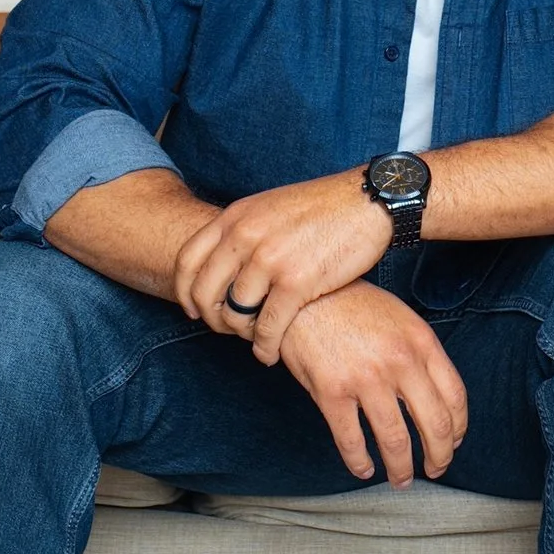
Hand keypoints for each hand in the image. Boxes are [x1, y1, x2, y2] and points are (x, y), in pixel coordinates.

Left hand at [175, 169, 392, 364]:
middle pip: (205, 292)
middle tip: (227, 330)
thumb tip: (222, 262)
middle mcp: (246, 236)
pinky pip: (268, 328)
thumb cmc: (323, 207)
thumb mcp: (270, 206)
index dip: (185, 292)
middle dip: (213, 319)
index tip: (195, 309)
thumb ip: (243, 230)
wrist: (368, 200)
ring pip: (235, 315)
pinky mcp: (297, 282)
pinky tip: (270, 353)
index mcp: (236, 216)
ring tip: (255, 340)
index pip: (187, 260)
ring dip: (242, 335)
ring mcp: (270, 260)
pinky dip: (265, 347)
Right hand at [279, 281, 468, 486]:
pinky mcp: (331, 391)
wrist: (303, 295)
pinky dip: (359, 462)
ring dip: (401, 468)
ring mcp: (365, 377)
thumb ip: (420, 354)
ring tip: (401, 479)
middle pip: (433, 423)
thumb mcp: (400, 318)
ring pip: (395, 440)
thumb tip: (436, 400)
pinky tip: (363, 469)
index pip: (454, 396)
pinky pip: (351, 441)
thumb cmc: (353, 306)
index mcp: (421, 341)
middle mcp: (399, 360)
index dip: (457, 428)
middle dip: (439, 456)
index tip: (453, 443)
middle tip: (436, 469)